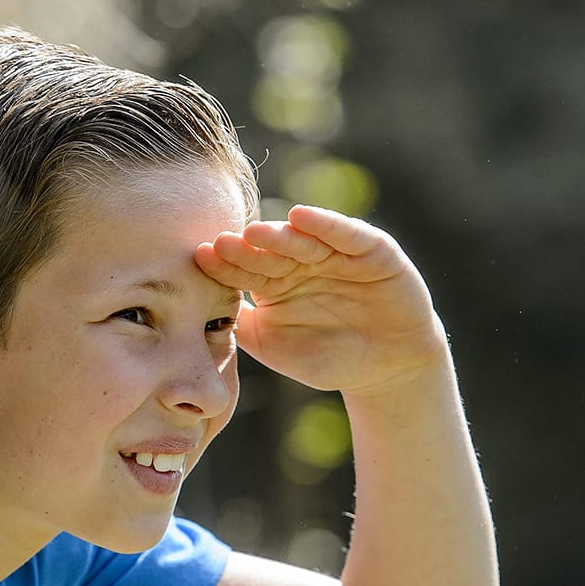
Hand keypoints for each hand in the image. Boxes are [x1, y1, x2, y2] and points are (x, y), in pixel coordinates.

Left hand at [194, 205, 446, 398]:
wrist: (387, 370)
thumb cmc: (328, 358)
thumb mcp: (276, 346)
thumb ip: (242, 327)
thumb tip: (197, 314)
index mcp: (276, 281)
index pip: (246, 269)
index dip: (225, 265)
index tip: (200, 258)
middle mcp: (303, 262)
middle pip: (270, 251)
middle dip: (247, 248)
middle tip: (222, 242)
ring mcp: (337, 253)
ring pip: (304, 240)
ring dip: (280, 234)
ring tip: (255, 231)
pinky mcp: (372, 250)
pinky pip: (348, 234)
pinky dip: (326, 224)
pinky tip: (301, 216)